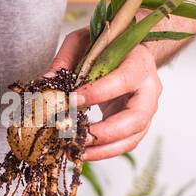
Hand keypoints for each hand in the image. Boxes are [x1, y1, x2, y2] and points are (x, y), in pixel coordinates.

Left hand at [49, 28, 161, 161]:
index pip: (125, 80)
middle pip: (137, 117)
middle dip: (107, 130)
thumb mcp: (84, 42)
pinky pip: (125, 144)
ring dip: (105, 148)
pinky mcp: (138, 125)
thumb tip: (45, 83)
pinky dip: (105, 152)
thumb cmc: (106, 46)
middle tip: (79, 136)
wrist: (126, 53)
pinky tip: (83, 152)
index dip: (100, 92)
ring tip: (77, 151)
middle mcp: (149, 89)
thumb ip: (65, 59)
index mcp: (140, 62)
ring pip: (133, 137)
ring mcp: (147, 110)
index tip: (73, 100)